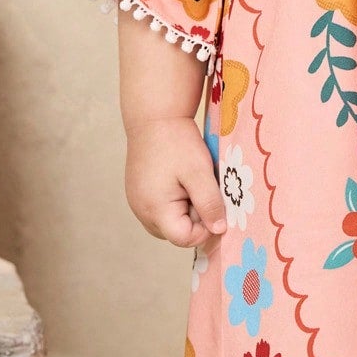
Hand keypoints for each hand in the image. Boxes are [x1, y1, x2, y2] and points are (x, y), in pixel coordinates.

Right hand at [123, 115, 227, 246]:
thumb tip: (219, 230)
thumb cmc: (177, 143)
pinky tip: (180, 180)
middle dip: (195, 219)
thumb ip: (210, 204)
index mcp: (155, 209)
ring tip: (191, 184)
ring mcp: (137, 203)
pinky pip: (161, 209)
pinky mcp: (138, 194)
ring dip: (186, 210)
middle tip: (201, 190)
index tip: (215, 206)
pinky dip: (175, 201)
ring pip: (170, 222)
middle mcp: (141, 211)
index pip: (184, 239)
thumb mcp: (200, 173)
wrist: (154, 117)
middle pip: (176, 233)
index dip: (205, 228)